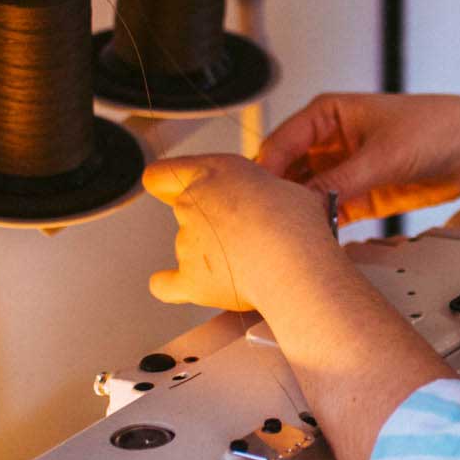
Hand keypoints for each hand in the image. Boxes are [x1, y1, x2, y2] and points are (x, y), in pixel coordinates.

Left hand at [143, 153, 339, 312]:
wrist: (293, 262)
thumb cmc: (297, 224)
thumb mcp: (286, 189)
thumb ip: (261, 194)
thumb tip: (267, 207)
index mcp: (212, 172)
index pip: (163, 174)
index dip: (169, 184)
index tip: (178, 192)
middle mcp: (191, 204)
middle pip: (185, 211)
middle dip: (210, 222)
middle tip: (245, 234)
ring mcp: (186, 243)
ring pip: (189, 248)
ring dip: (211, 255)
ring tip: (251, 265)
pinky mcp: (191, 279)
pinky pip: (167, 285)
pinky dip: (172, 286)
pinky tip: (183, 287)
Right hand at [257, 93, 459, 225]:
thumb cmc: (437, 128)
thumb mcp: (383, 155)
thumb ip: (340, 182)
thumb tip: (303, 205)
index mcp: (326, 114)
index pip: (280, 144)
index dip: (265, 172)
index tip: (255, 201)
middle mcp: (328, 141)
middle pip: (287, 173)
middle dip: (278, 198)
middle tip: (268, 227)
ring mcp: (342, 170)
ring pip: (306, 196)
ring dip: (300, 215)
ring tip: (290, 239)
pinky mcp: (359, 196)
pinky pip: (330, 213)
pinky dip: (322, 226)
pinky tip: (316, 242)